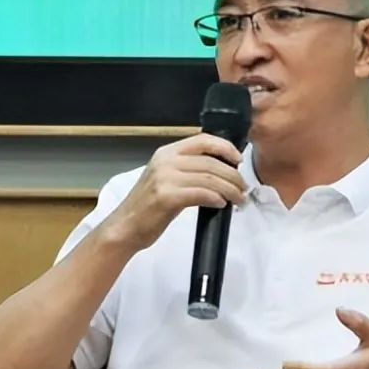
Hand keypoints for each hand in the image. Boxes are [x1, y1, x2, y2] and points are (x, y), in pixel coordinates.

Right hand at [102, 133, 247, 251]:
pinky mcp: (167, 196)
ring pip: (210, 178)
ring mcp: (165, 178)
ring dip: (230, 190)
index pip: (203, 140)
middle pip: (211, 162)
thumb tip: (221, 172)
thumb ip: (188, 170)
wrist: (124, 228)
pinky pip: (202, 193)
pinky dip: (216, 198)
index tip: (239, 161)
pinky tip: (222, 205)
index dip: (225, 148)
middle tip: (244, 189)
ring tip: (239, 200)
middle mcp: (166, 160)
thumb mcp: (166, 180)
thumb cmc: (148, 207)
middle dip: (233, 176)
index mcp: (166, 153)